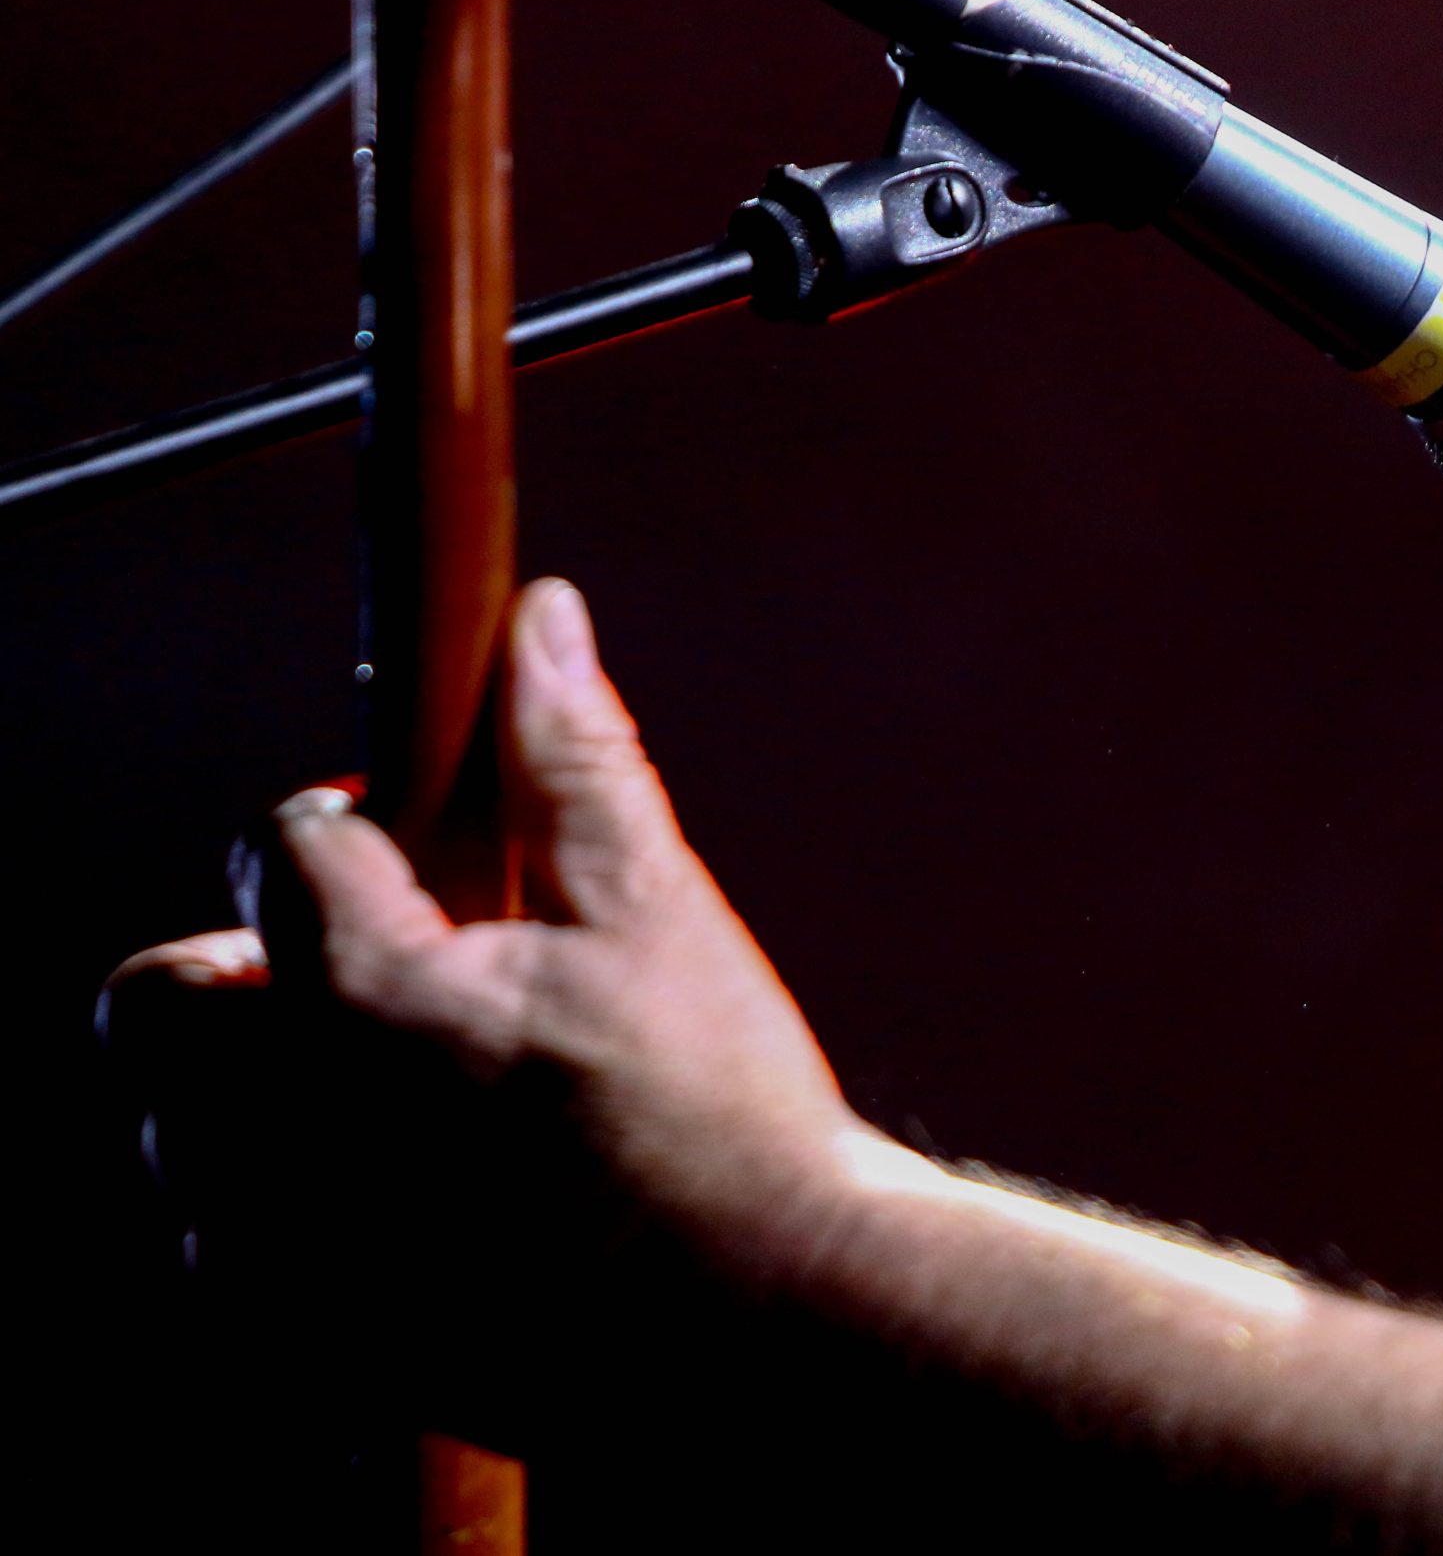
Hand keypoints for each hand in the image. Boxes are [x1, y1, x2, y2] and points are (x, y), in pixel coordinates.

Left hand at [109, 579, 870, 1288]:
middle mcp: (294, 1120)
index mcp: (374, 993)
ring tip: (387, 1090)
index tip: (424, 861)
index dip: (356, 829)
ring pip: (174, 1133)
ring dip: (249, 1091)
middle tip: (365, 976)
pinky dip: (273, 1214)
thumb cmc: (722, 1115)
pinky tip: (392, 1194)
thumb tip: (543, 619)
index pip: (288, 845)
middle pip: (159, 996)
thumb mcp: (658, 908)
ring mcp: (291, 1240)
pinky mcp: (309, 1335)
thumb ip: (574, 758)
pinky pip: (217, 1255)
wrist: (770, 1315)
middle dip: (242, 962)